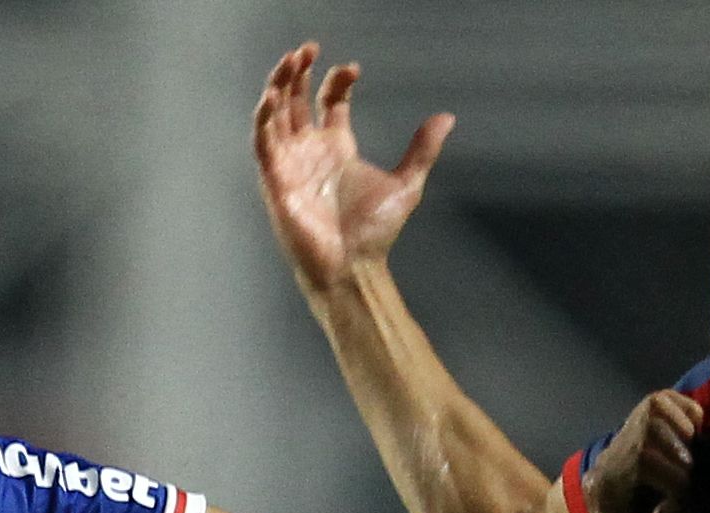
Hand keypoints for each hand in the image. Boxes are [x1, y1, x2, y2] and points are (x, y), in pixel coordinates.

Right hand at [253, 42, 451, 295]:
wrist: (353, 266)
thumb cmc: (374, 233)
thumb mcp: (406, 184)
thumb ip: (422, 149)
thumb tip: (447, 118)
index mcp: (338, 147)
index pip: (329, 100)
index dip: (337, 79)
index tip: (353, 69)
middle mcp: (311, 151)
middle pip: (297, 100)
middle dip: (299, 72)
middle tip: (307, 49)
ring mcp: (291, 164)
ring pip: (276, 114)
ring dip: (278, 86)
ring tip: (288, 61)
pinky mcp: (275, 180)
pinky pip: (263, 142)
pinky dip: (264, 118)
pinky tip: (272, 96)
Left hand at [585, 387, 700, 512]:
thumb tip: (673, 502)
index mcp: (605, 490)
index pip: (643, 457)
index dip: (675, 475)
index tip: (684, 498)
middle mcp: (607, 461)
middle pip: (648, 425)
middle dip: (680, 451)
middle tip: (690, 476)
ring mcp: (619, 444)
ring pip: (653, 406)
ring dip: (683, 426)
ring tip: (692, 455)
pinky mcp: (633, 435)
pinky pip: (660, 403)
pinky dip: (684, 413)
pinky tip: (692, 439)